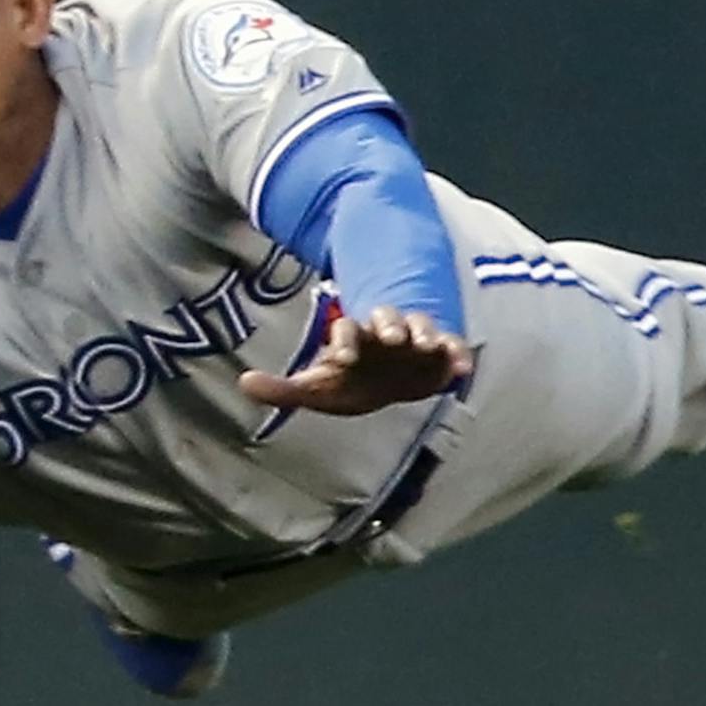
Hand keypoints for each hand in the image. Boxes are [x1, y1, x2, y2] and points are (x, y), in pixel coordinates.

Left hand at [236, 306, 473, 416]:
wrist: (386, 385)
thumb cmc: (347, 384)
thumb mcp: (316, 389)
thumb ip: (282, 389)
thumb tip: (243, 383)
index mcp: (352, 338)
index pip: (345, 330)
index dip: (343, 341)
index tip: (341, 358)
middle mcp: (383, 333)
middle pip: (385, 317)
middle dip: (388, 323)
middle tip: (391, 336)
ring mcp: (413, 340)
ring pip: (419, 325)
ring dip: (422, 332)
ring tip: (427, 345)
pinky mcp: (439, 353)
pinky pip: (451, 347)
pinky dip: (457, 353)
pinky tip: (463, 368)